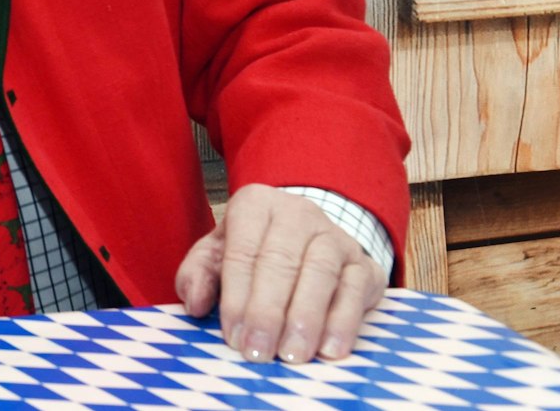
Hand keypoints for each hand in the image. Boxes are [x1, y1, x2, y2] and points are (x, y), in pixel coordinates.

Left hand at [175, 183, 384, 363]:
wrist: (308, 237)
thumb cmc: (253, 249)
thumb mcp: (217, 252)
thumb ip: (198, 273)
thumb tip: (195, 304)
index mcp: (256, 204)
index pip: (243, 251)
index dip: (237, 296)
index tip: (233, 335)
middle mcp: (298, 213)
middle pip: (281, 263)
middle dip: (268, 312)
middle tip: (259, 351)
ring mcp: (336, 236)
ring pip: (321, 274)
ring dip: (306, 319)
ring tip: (292, 354)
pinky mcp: (365, 264)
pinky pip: (355, 291)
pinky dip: (343, 322)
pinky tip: (330, 349)